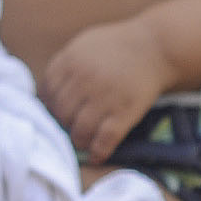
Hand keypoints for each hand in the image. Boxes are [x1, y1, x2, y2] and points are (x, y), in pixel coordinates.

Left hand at [39, 20, 174, 161]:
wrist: (157, 47)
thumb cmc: (118, 46)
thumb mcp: (85, 44)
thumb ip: (64, 64)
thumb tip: (44, 92)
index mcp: (71, 61)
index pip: (46, 93)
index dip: (48, 106)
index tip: (55, 112)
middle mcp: (84, 79)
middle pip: (60, 114)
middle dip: (62, 124)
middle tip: (69, 128)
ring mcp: (104, 98)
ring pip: (79, 131)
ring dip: (78, 141)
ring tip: (82, 141)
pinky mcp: (124, 112)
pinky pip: (104, 140)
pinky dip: (98, 152)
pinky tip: (97, 156)